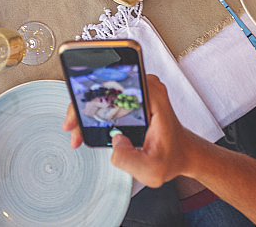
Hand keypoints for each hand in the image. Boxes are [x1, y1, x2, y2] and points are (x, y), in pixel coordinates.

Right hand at [62, 74, 194, 186]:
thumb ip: (129, 160)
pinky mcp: (135, 95)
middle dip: (83, 105)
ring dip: (86, 109)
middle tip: (72, 126)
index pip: (116, 85)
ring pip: (104, 91)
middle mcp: (147, 87)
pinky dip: (95, 111)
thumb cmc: (172, 157)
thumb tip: (114, 142)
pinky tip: (87, 126)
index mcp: (153, 97)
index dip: (91, 96)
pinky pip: (109, 97)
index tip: (79, 110)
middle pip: (105, 85)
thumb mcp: (151, 169)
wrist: (183, 153)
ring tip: (77, 130)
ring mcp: (141, 89)